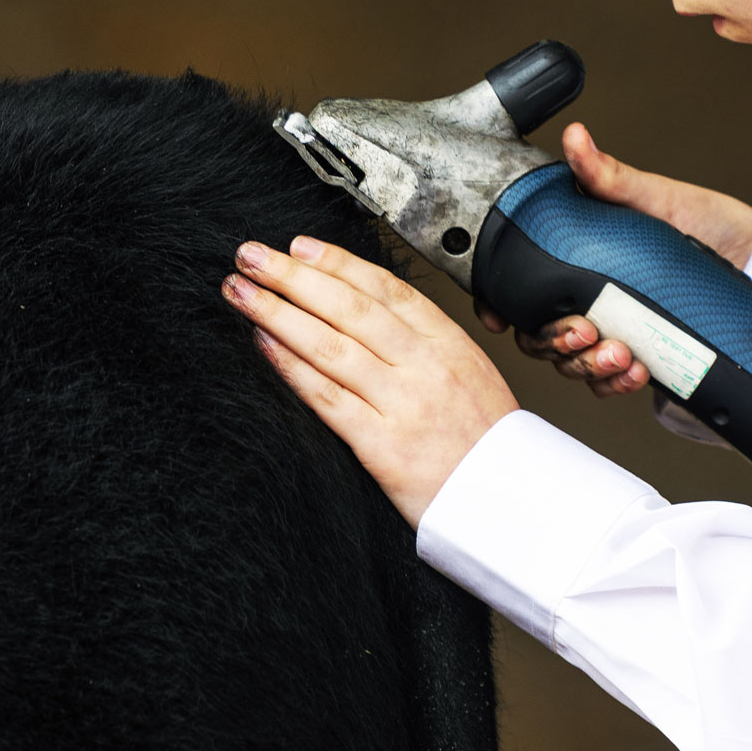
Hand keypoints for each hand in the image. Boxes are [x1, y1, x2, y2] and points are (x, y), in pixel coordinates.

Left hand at [223, 236, 516, 526]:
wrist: (510, 504)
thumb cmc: (486, 444)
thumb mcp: (470, 375)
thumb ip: (423, 343)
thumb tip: (365, 309)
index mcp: (448, 343)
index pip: (385, 289)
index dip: (337, 262)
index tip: (299, 246)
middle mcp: (425, 366)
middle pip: (349, 307)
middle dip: (294, 276)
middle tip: (251, 255)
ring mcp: (403, 403)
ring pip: (330, 344)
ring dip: (278, 312)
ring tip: (241, 292)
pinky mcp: (382, 445)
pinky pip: (327, 397)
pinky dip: (290, 366)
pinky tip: (263, 343)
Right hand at [478, 121, 751, 396]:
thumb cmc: (697, 218)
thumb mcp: (649, 195)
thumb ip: (607, 174)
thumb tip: (576, 137)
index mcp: (569, 258)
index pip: (515, 287)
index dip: (498, 305)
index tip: (501, 318)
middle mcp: (580, 296)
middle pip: (537, 334)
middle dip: (553, 340)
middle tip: (584, 332)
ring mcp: (607, 328)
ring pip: (569, 363)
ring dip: (585, 365)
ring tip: (618, 355)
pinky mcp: (635, 354)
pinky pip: (607, 383)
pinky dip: (614, 383)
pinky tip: (635, 371)